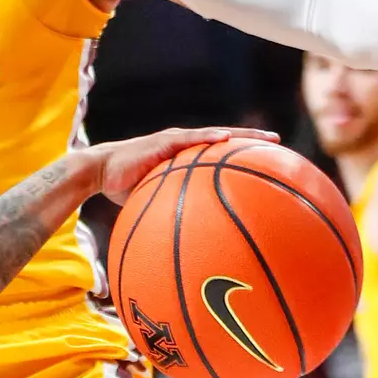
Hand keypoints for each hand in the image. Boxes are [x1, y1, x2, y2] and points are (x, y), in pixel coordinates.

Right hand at [89, 127, 279, 204]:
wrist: (99, 171)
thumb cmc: (126, 188)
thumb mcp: (154, 202)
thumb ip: (174, 212)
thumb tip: (191, 243)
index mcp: (185, 159)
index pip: (219, 155)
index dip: (243, 154)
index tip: (269, 158)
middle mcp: (184, 146)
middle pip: (225, 141)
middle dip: (252, 140)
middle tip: (278, 141)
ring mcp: (175, 141)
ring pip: (214, 135)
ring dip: (239, 135)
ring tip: (264, 137)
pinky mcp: (164, 142)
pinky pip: (190, 139)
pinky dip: (208, 138)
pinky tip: (225, 138)